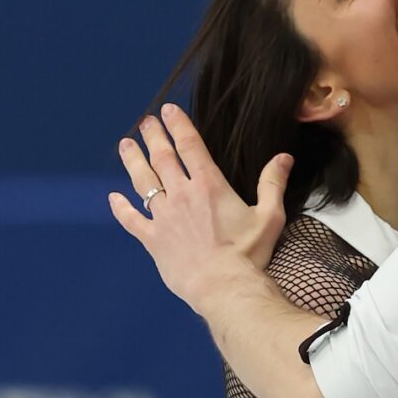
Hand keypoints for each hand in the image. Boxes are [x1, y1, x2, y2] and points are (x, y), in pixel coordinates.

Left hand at [109, 102, 291, 308]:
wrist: (223, 287)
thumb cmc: (247, 255)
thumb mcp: (268, 217)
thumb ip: (272, 184)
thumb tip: (284, 158)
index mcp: (208, 185)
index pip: (189, 145)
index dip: (178, 125)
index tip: (167, 110)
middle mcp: (181, 195)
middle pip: (162, 157)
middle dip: (153, 136)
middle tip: (146, 122)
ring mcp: (164, 217)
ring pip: (143, 182)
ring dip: (133, 161)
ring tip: (126, 145)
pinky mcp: (153, 240)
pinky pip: (132, 220)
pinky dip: (122, 209)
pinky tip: (114, 199)